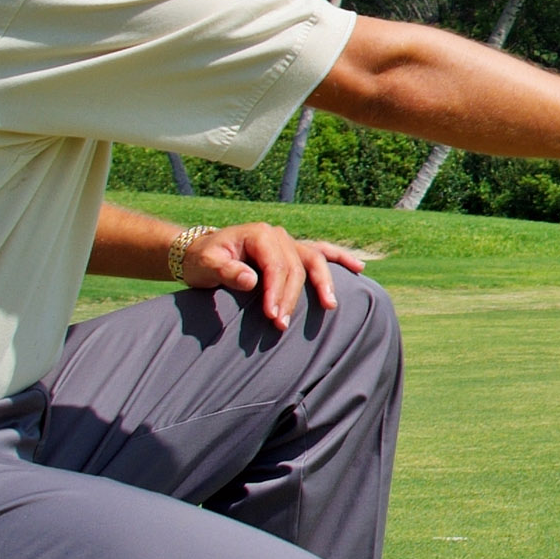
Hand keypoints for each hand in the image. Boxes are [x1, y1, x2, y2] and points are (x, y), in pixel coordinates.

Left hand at [181, 222, 368, 330]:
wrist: (202, 253)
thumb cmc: (203, 260)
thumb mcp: (206, 265)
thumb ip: (227, 272)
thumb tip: (251, 280)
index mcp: (259, 234)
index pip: (276, 265)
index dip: (277, 292)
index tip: (273, 317)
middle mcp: (278, 235)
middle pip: (296, 267)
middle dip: (292, 297)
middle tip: (283, 324)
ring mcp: (289, 242)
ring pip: (314, 260)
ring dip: (323, 284)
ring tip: (329, 306)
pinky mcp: (293, 251)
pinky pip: (321, 253)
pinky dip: (340, 258)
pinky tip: (358, 268)